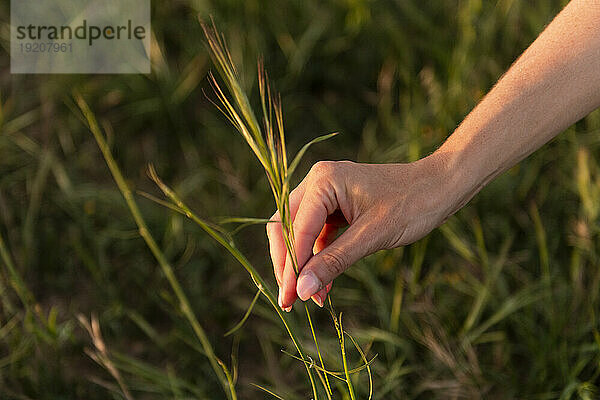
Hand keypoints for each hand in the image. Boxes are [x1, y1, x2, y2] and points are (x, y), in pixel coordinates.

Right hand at [266, 156, 461, 309]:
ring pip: (297, 233)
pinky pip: (315, 234)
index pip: (296, 229)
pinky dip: (317, 259)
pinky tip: (323, 284)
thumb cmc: (411, 205)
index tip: (288, 299)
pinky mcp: (334, 206)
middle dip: (287, 265)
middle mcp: (317, 182)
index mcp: (323, 180)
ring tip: (310, 297)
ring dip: (301, 265)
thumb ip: (333, 262)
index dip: (290, 267)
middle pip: (286, 228)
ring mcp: (324, 193)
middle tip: (290, 301)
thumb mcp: (371, 236)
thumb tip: (301, 290)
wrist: (440, 187)